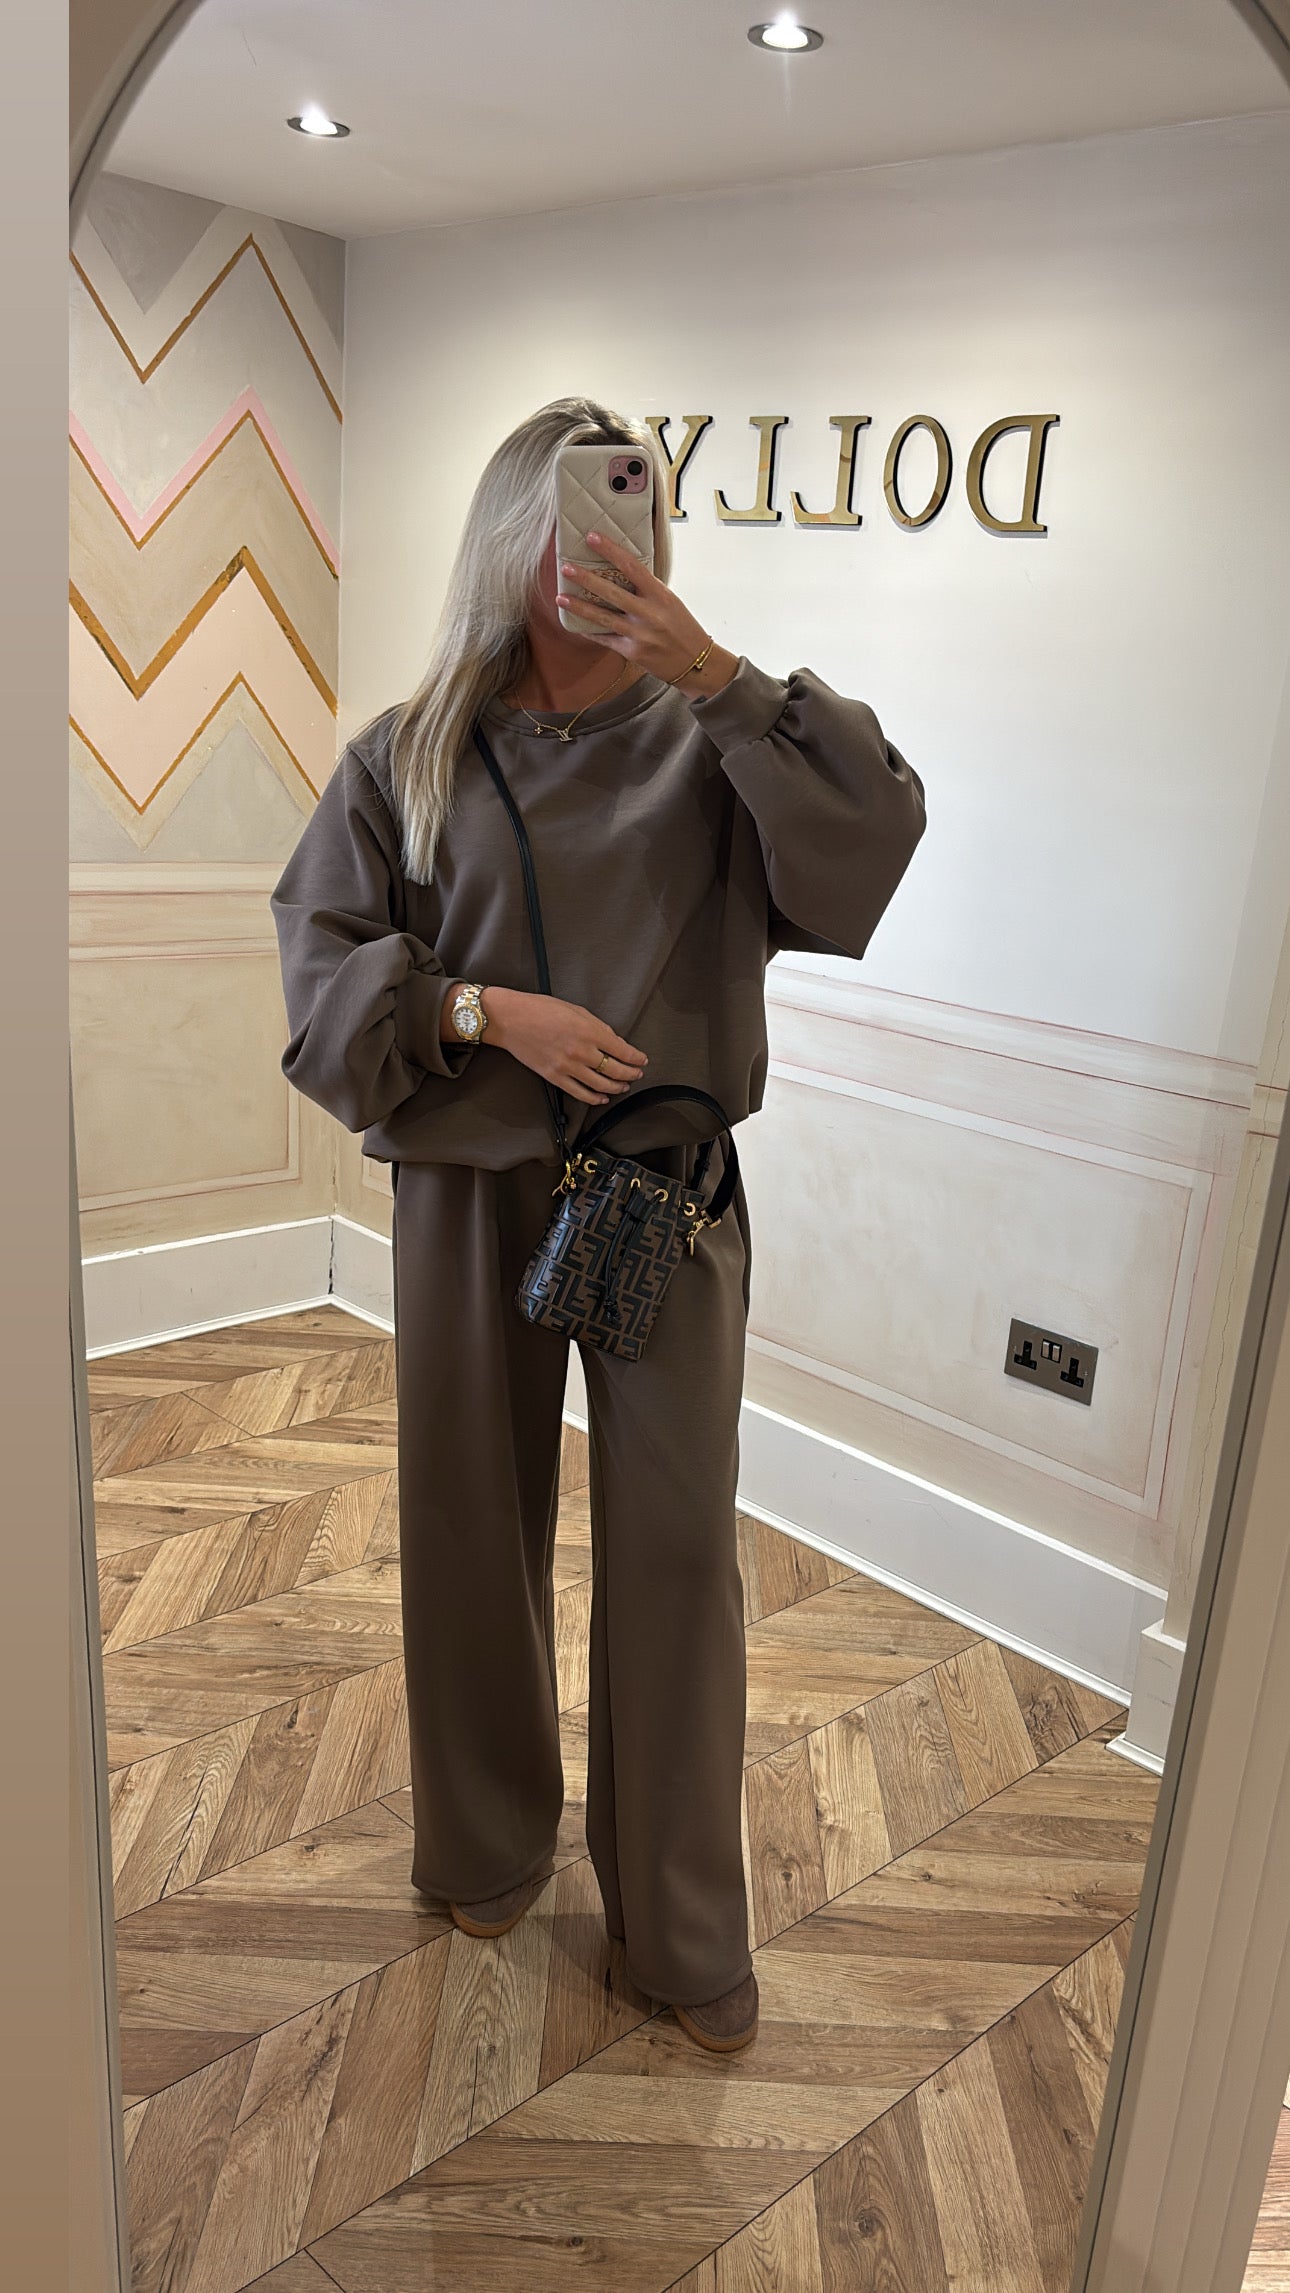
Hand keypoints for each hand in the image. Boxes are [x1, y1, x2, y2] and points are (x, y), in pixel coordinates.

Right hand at [481, 987, 647, 1105]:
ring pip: (601, 1085)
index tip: (641, 1059)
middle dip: (631, 1074)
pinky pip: (580, 1093)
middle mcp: (580, 1051)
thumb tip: (614, 1041)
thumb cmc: (538, 1009)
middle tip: (636, 1074)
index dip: (637, 1058)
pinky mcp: (554, 1077)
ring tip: (623, 1086)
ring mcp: (567, 1067)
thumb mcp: (575, 1009)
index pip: (623, 1050)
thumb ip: (597, 1026)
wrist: (509, 1019)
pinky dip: (594, 1098)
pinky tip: (601, 1098)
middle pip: (615, 1071)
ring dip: (616, 1088)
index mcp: (588, 1031)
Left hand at [556, 531, 738, 697]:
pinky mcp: (632, 652)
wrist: (696, 662)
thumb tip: (620, 572)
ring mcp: (639, 634)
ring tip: (560, 598)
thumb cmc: (682, 628)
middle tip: (566, 568)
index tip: (593, 537)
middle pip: (611, 592)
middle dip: (586, 579)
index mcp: (660, 595)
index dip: (610, 550)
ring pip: (603, 618)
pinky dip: (589, 631)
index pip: (632, 566)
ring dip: (579, 607)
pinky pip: (605, 639)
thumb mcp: (669, 602)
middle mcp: (649, 613)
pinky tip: (575, 624)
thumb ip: (647, 590)